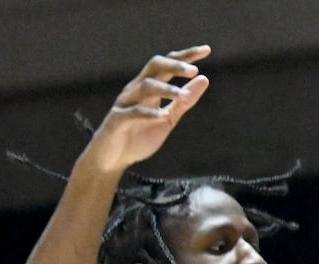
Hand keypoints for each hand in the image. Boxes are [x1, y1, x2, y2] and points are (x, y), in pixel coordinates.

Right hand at [81, 46, 211, 174]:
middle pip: (154, 66)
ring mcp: (126, 102)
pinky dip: (148, 113)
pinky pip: (133, 112)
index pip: (167, 64)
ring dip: (166, 89)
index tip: (206, 50)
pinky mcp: (117, 120)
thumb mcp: (168, 118)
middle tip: (193, 70)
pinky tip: (162, 116)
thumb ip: (184, 101)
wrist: (113, 158)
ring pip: (145, 87)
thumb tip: (203, 79)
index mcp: (150, 87)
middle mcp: (136, 89)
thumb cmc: (140, 136)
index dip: (186, 55)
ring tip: (182, 96)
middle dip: (174, 65)